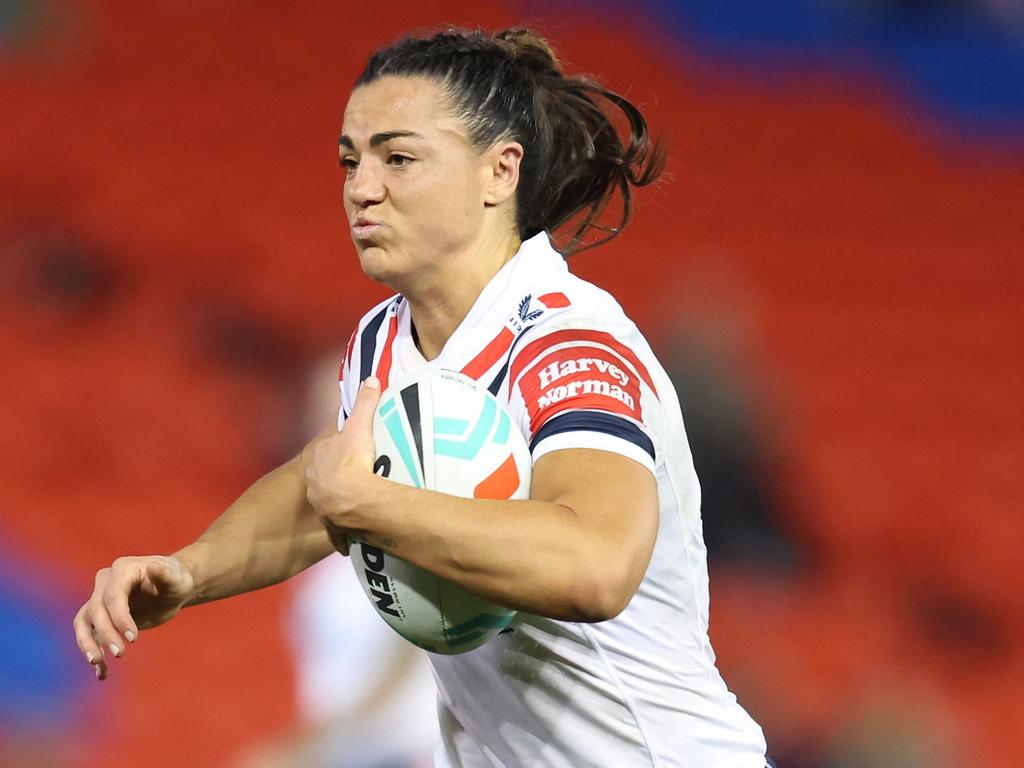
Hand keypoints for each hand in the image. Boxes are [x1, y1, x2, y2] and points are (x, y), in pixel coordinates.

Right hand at [72, 555, 194, 679]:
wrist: (171, 588)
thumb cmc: (176, 580)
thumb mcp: (177, 578)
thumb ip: (166, 574)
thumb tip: (154, 566)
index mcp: (122, 570)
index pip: (112, 596)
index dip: (119, 617)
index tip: (133, 638)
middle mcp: (105, 583)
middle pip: (96, 610)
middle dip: (106, 633)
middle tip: (121, 654)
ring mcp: (99, 600)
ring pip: (83, 622)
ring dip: (87, 644)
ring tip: (98, 664)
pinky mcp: (101, 618)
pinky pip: (90, 636)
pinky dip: (94, 652)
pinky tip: (102, 673)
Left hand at [303, 376, 380, 532]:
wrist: (352, 499)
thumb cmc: (352, 460)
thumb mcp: (359, 426)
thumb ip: (365, 403)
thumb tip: (372, 379)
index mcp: (317, 457)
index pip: (328, 449)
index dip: (341, 448)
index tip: (354, 449)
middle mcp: (314, 480)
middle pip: (326, 474)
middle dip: (338, 475)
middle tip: (359, 475)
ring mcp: (321, 504)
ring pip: (329, 499)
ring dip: (341, 499)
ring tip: (361, 499)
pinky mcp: (331, 525)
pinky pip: (338, 524)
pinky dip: (345, 524)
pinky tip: (356, 524)